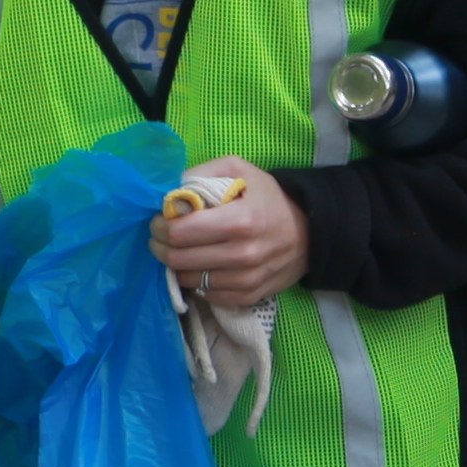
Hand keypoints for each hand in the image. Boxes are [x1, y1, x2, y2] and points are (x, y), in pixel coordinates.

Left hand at [149, 158, 311, 312]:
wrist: (309, 232)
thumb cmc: (268, 198)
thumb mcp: (240, 170)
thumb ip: (201, 173)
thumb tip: (167, 191)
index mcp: (240, 220)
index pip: (180, 232)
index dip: (159, 227)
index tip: (157, 220)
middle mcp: (244, 254)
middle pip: (180, 258)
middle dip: (160, 246)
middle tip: (159, 237)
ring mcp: (247, 279)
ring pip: (190, 279)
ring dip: (176, 265)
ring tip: (178, 251)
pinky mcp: (249, 296)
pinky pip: (207, 295)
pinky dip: (196, 282)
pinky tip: (198, 267)